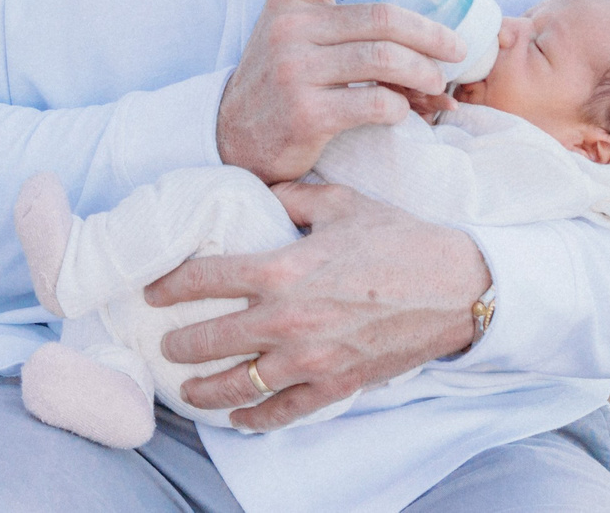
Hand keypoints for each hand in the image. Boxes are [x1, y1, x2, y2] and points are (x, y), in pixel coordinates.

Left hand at [150, 184, 491, 430]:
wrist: (456, 285)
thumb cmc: (398, 239)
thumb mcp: (340, 203)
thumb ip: (291, 197)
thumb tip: (260, 190)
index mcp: (283, 267)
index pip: (206, 279)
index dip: (170, 286)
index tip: (152, 292)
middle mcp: (289, 317)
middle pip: (212, 338)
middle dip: (180, 343)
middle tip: (165, 343)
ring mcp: (312, 357)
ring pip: (240, 384)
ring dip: (206, 389)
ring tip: (187, 387)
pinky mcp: (337, 383)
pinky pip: (285, 411)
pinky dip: (257, 418)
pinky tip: (240, 418)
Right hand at [216, 0, 465, 181]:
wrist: (234, 137)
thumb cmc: (282, 79)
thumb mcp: (295, 34)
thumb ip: (344, 23)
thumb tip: (426, 33)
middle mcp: (288, 27)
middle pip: (382, 18)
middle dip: (431, 34)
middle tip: (456, 50)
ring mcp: (294, 70)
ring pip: (385, 59)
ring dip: (425, 72)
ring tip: (438, 82)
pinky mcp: (306, 114)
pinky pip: (377, 103)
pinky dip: (403, 107)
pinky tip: (404, 110)